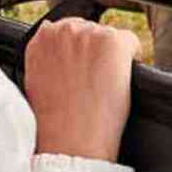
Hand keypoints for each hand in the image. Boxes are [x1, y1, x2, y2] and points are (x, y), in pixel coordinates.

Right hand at [25, 18, 139, 161]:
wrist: (71, 141)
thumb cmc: (55, 122)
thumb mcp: (39, 83)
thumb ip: (49, 60)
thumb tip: (63, 57)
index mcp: (41, 40)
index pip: (68, 30)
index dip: (79, 52)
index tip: (83, 69)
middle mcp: (63, 31)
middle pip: (91, 30)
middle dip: (94, 51)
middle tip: (93, 81)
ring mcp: (89, 34)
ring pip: (110, 37)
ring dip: (111, 57)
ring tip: (103, 85)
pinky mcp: (112, 42)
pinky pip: (132, 43)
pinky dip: (131, 60)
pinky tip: (119, 82)